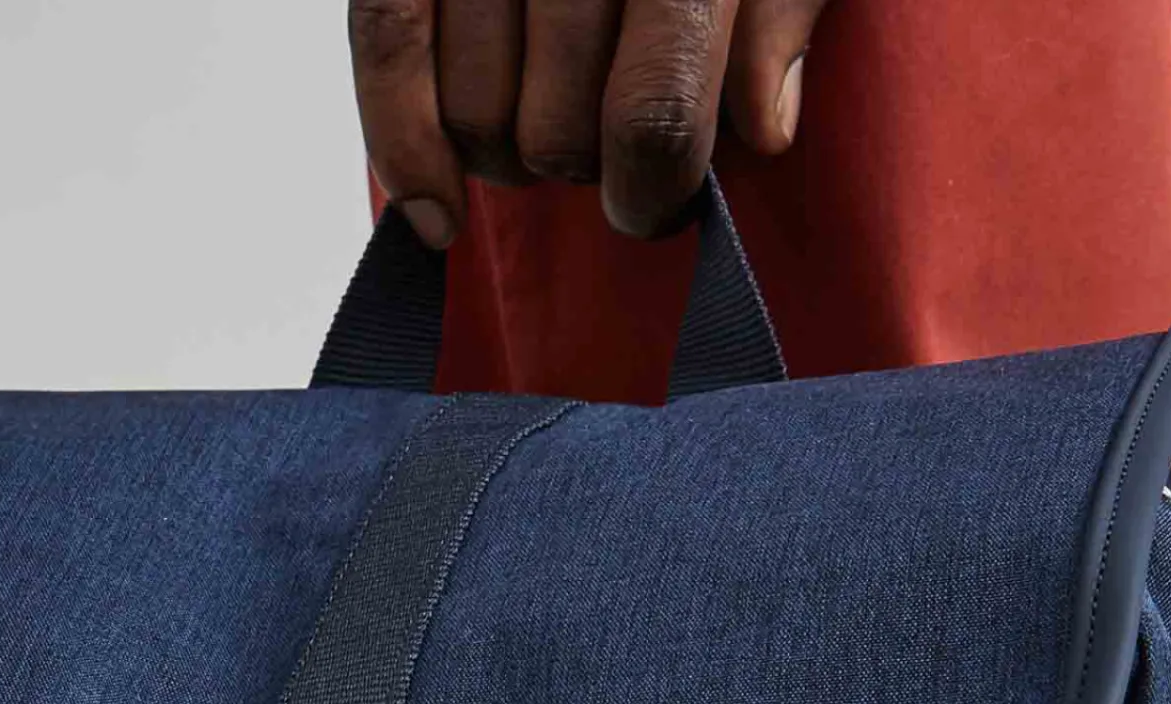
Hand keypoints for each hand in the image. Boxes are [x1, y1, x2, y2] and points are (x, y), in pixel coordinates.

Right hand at [349, 1, 826, 245]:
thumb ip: (784, 6)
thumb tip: (762, 130)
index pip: (652, 113)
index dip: (652, 190)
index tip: (652, 205)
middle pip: (558, 130)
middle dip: (580, 165)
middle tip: (599, 136)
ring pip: (475, 115)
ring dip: (506, 155)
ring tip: (538, 117)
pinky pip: (385, 45)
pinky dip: (403, 149)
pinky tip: (436, 214)